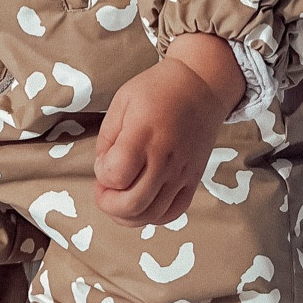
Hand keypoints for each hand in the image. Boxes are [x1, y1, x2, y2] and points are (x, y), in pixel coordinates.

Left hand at [93, 33, 245, 227]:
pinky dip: (153, 217)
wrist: (201, 86)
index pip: (116, 175)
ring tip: (120, 199)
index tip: (103, 163)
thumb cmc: (158, 90)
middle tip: (104, 190)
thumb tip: (103, 170)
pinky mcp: (193, 179)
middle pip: (133, 204)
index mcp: (143, 135)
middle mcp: (165, 158)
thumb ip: (107, 137)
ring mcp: (182, 172)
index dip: (101, 176)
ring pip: (152, 215)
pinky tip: (143, 204)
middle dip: (108, 204)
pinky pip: (174, 212)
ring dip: (128, 215)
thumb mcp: (122, 101)